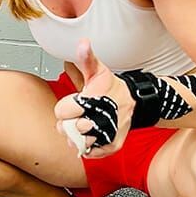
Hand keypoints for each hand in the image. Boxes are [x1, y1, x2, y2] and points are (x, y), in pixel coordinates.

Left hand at [53, 39, 133, 157]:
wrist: (134, 102)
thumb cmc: (110, 87)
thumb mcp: (98, 71)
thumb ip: (86, 59)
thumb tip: (82, 43)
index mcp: (94, 99)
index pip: (61, 112)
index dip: (66, 108)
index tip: (76, 102)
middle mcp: (102, 119)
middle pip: (67, 129)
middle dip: (70, 122)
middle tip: (79, 115)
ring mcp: (107, 134)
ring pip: (77, 142)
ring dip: (78, 136)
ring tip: (85, 124)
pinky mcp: (112, 146)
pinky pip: (90, 153)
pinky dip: (89, 146)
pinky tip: (93, 134)